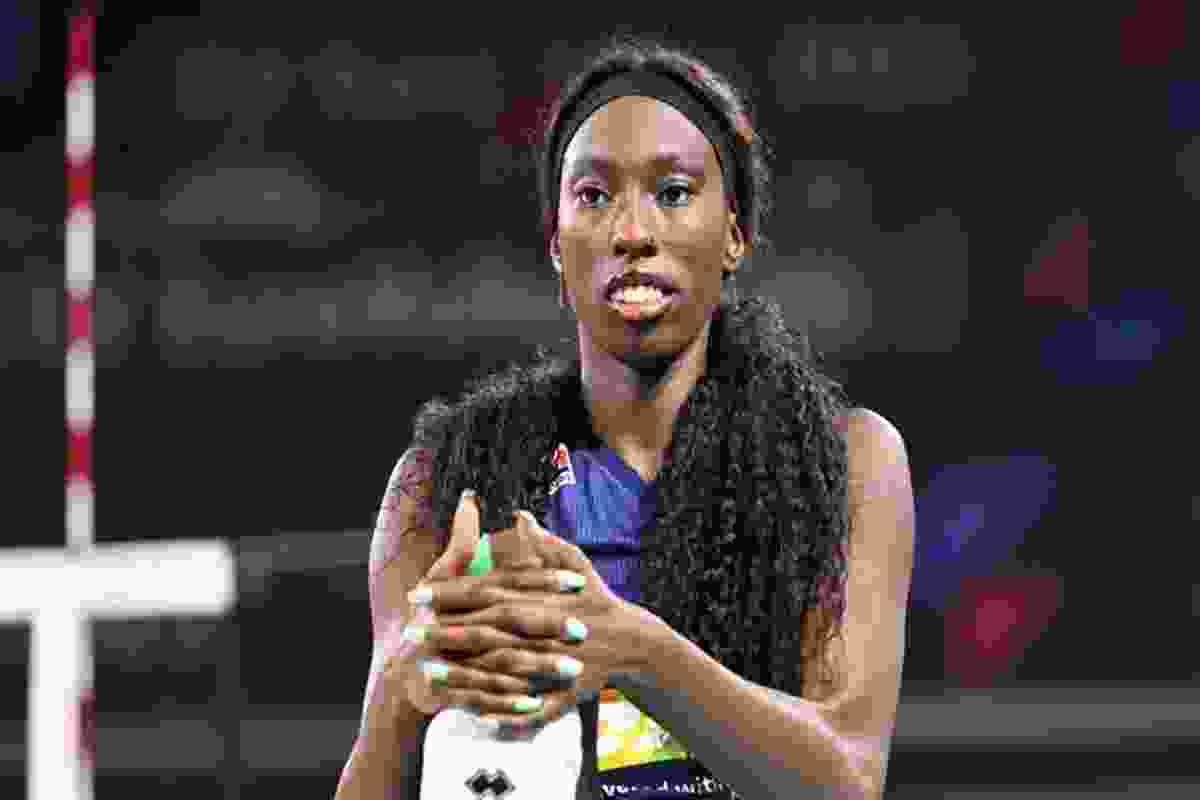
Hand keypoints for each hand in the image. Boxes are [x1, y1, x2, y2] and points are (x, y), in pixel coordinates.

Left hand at [412, 496, 656, 732]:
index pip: (484, 591)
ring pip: (498, 666)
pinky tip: (469, 708)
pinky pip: (522, 703)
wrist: (631, 641)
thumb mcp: (576, 562)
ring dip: (461, 669)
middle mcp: (540, 628)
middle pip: (485, 628)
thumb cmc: (597, 598)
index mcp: (538, 596)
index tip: (417, 594)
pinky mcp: (557, 692)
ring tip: (425, 669)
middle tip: (410, 632)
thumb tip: (521, 516)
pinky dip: (497, 707)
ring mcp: (548, 662)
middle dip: (445, 629)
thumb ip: (545, 542)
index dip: (449, 593)